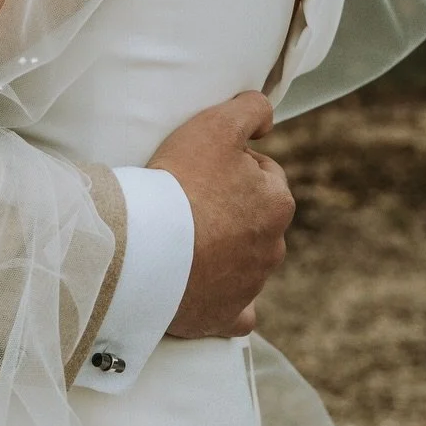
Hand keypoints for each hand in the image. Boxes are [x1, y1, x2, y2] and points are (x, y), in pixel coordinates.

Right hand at [147, 91, 293, 339]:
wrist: (148, 246)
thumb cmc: (181, 182)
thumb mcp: (216, 124)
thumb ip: (250, 110)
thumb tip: (265, 117)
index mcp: (277, 202)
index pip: (264, 172)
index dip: (233, 163)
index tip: (203, 165)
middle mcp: (273, 247)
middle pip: (255, 218)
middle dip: (231, 207)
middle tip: (189, 198)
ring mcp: (251, 285)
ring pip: (246, 261)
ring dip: (224, 249)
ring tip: (183, 236)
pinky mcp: (226, 316)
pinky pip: (237, 312)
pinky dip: (226, 300)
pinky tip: (210, 289)